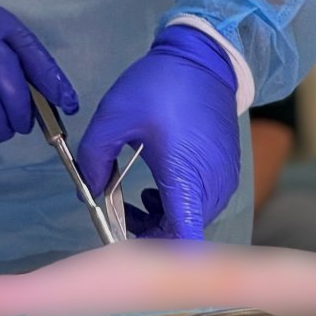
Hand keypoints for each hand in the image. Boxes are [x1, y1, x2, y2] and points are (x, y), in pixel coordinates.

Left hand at [75, 26, 239, 238]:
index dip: (156, 257)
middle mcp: (212, 186)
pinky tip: (157, 188)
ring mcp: (224, 180)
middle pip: (184, 236)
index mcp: (186, 177)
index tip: (127, 251)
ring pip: (194, 221)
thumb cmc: (160, 85)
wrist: (204, 58)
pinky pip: (202, 204)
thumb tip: (87, 190)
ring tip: (135, 201)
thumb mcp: (115, 115)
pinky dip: (179, 207)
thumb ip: (94, 155)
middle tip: (119, 215)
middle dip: (150, 236)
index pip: (184, 242)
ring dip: (164, 221)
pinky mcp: (227, 171)